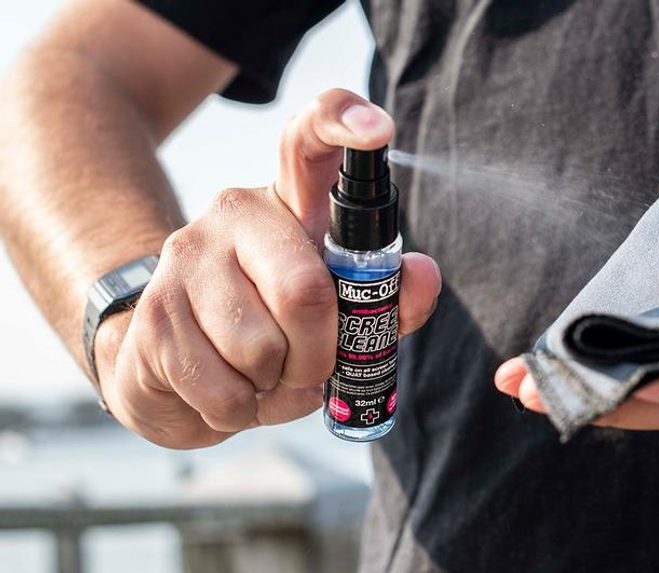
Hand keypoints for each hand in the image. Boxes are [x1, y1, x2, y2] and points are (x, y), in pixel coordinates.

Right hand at [94, 89, 441, 447]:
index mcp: (290, 202)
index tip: (376, 128)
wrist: (170, 363)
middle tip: (312, 367)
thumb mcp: (340, 314)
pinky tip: (231, 389)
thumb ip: (387, 297)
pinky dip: (240, 411)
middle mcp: (234, 212)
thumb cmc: (276, 331)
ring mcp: (186, 258)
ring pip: (259, 347)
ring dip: (277, 386)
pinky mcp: (154, 314)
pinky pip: (222, 389)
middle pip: (304, 290)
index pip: (309, 139)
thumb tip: (421, 273)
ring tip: (264, 374)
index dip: (343, 122)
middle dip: (320, 354)